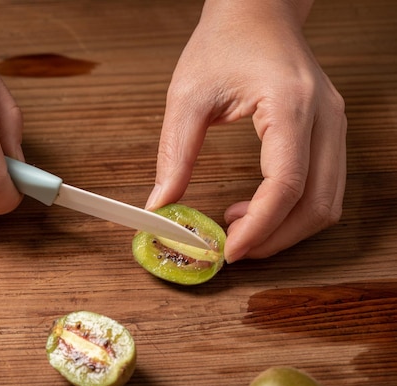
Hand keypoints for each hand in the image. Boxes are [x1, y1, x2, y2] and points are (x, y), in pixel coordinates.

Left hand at [146, 0, 346, 261]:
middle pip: (318, 204)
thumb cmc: (225, 42)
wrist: (257, 11)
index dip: (259, 226)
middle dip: (276, 238)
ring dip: (287, 229)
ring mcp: (334, 125)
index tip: (229, 249)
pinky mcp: (329, 131)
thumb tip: (161, 203)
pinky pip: (324, 187)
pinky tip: (255, 210)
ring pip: (328, 202)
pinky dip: (294, 211)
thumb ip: (175, 154)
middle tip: (233, 250)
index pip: (286, 184)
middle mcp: (325, 118)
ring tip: (239, 231)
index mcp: (291, 105)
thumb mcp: (188, 96)